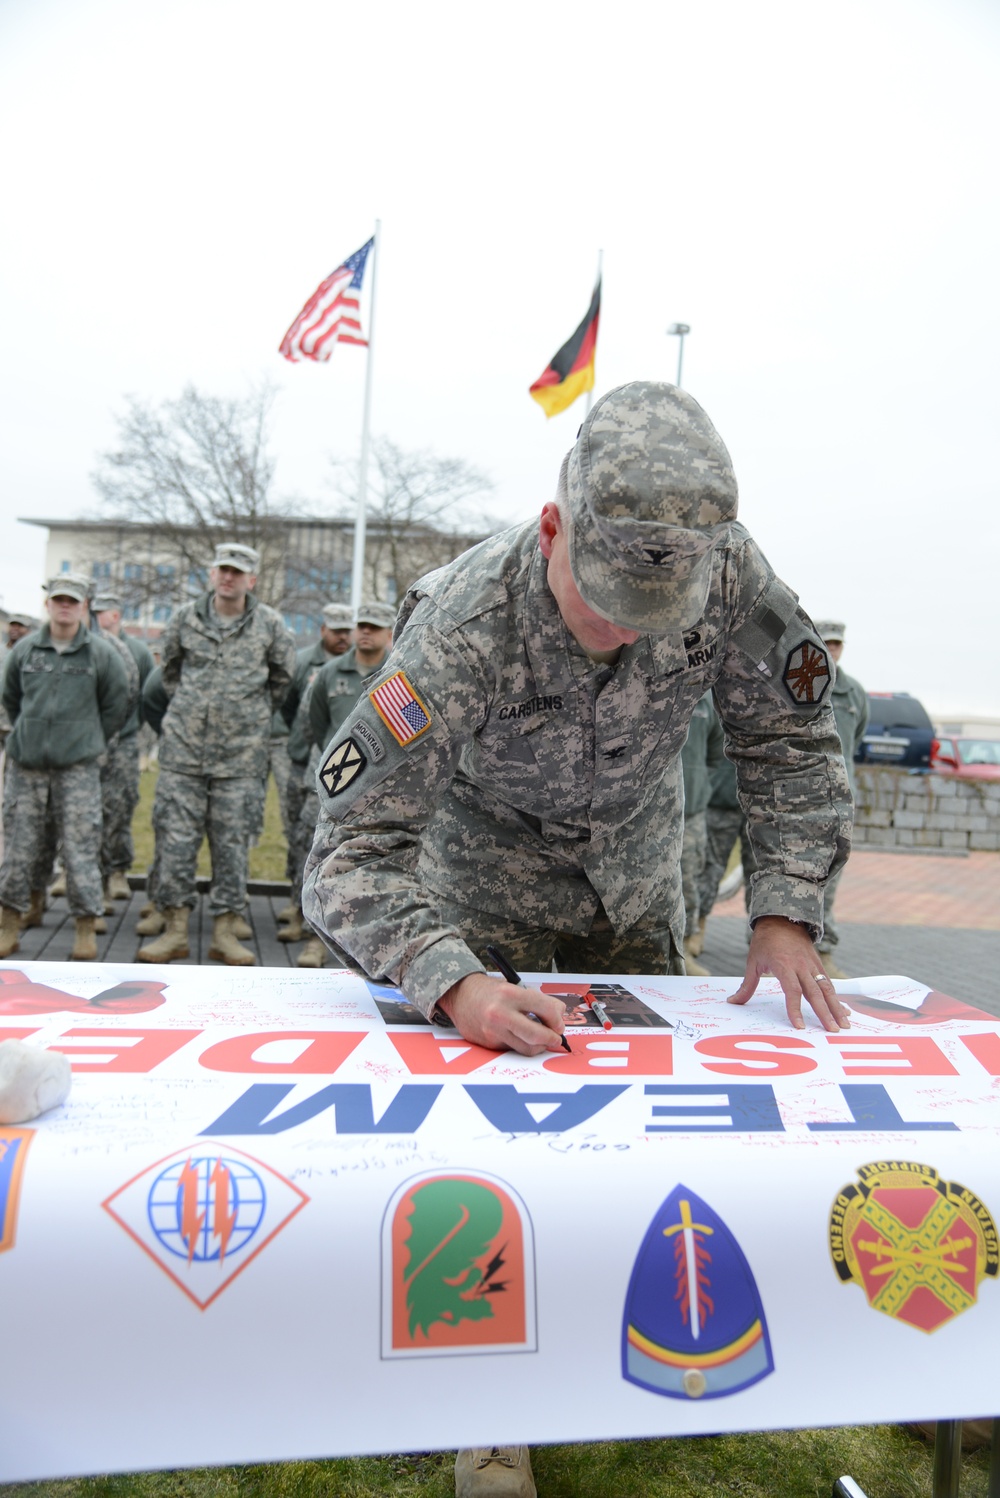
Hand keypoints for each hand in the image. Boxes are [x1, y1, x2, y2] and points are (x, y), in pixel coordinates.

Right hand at [436, 972, 567, 1055]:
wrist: (460, 995)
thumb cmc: (491, 991)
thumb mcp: (515, 987)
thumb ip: (539, 1001)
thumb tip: (560, 1015)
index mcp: (510, 994)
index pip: (546, 1009)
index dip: (557, 1020)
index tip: (559, 1024)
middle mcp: (500, 1013)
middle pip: (537, 1035)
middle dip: (552, 1039)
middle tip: (556, 1038)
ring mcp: (493, 1031)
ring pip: (526, 1048)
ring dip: (539, 1046)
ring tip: (540, 1039)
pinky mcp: (488, 1043)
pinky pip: (512, 1048)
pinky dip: (521, 1044)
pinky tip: (519, 1036)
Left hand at [727, 916, 850, 1032]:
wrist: (782, 918)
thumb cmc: (765, 941)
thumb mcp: (753, 961)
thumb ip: (747, 985)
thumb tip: (733, 1002)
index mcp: (783, 965)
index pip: (792, 990)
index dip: (795, 1009)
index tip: (799, 1026)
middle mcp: (801, 966)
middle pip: (815, 992)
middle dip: (825, 1013)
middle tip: (833, 1031)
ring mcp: (812, 965)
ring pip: (827, 988)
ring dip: (837, 1007)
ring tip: (845, 1024)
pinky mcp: (818, 964)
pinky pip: (828, 983)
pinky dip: (837, 997)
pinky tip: (843, 1010)